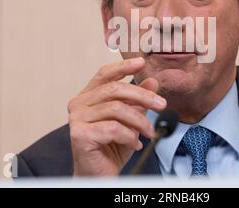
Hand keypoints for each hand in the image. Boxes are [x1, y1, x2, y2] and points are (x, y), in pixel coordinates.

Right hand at [68, 57, 165, 175]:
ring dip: (139, 121)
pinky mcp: (80, 134)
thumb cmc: (111, 148)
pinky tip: (134, 144)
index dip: (123, 66)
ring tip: (149, 132)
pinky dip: (129, 136)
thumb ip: (138, 101)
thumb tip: (152, 81)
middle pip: (114, 90)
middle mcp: (79, 104)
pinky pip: (113, 128)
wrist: (99, 175)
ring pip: (117, 109)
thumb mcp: (131, 120)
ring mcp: (77, 119)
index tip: (141, 62)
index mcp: (88, 97)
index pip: (104, 74)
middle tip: (161, 105)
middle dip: (142, 96)